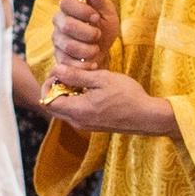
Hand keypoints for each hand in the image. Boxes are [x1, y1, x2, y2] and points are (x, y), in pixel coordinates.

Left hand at [47, 66, 175, 138]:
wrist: (147, 116)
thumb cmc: (127, 96)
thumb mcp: (101, 79)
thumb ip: (76, 76)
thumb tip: (56, 69)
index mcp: (77, 110)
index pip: (47, 100)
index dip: (48, 84)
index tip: (60, 71)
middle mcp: (77, 122)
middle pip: (53, 106)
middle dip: (55, 88)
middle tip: (68, 73)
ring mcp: (85, 125)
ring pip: (64, 109)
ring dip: (66, 94)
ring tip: (81, 80)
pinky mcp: (92, 125)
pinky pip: (74, 113)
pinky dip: (75, 100)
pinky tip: (89, 90)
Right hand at [52, 0, 113, 79]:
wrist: (102, 52)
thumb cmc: (104, 27)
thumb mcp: (106, 12)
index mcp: (68, 6)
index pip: (66, 3)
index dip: (82, 11)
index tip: (96, 17)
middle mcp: (59, 21)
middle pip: (67, 26)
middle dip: (88, 33)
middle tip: (98, 35)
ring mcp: (57, 40)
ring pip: (68, 46)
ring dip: (88, 50)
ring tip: (96, 49)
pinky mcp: (58, 57)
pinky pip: (67, 62)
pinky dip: (83, 64)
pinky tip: (92, 62)